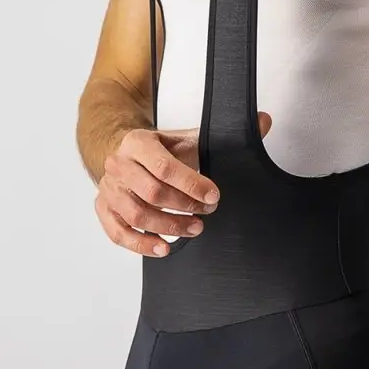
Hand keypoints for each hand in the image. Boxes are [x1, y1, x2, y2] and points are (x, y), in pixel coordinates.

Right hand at [95, 112, 272, 256]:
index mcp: (138, 142)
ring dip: (167, 226)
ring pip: (135, 214)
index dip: (191, 184)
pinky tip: (164, 248)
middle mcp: (119, 164)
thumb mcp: (188, 137)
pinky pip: (118, 232)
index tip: (214, 195)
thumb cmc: (160, 148)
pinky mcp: (103, 208)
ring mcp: (108, 188)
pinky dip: (140, 244)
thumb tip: (265, 120)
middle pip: (151, 193)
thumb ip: (224, 132)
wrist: (125, 151)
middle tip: (207, 213)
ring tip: (194, 230)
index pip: (164, 167)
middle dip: (183, 206)